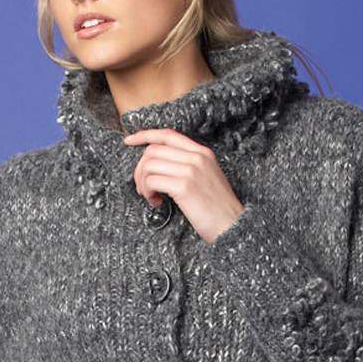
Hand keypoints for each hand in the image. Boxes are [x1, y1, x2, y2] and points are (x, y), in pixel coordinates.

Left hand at [123, 128, 244, 243]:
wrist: (233, 227)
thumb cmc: (217, 210)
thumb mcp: (207, 179)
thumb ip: (188, 167)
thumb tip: (158, 166)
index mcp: (202, 153)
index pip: (167, 134)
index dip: (145, 135)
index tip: (129, 142)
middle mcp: (196, 157)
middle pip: (153, 150)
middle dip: (140, 169)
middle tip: (144, 188)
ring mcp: (191, 170)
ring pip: (149, 165)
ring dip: (143, 183)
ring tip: (151, 197)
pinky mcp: (184, 186)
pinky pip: (152, 181)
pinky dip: (148, 193)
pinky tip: (157, 203)